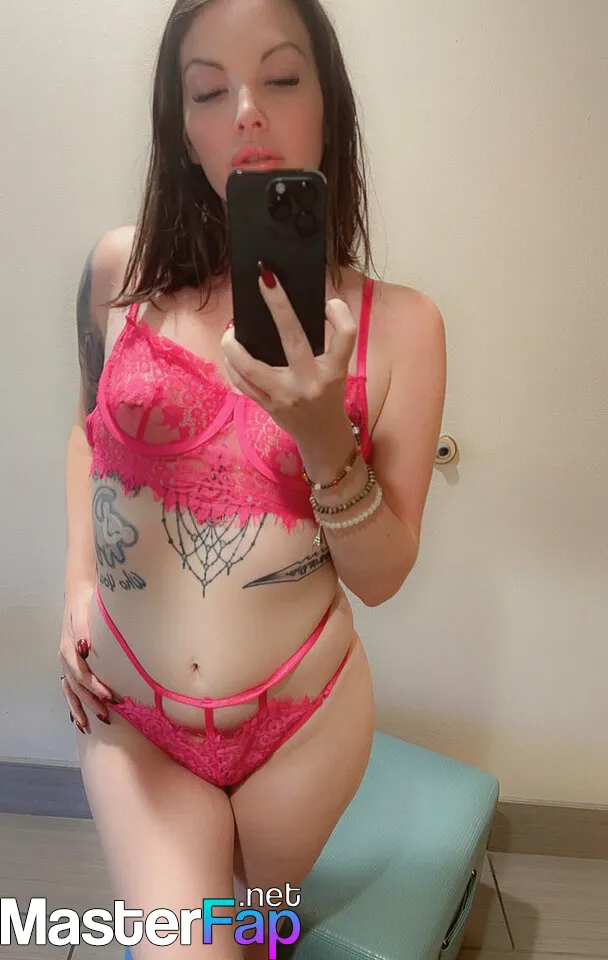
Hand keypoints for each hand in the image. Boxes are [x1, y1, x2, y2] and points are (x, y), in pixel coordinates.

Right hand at [58, 582, 115, 731]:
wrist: (79, 594)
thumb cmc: (85, 603)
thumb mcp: (84, 612)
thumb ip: (84, 630)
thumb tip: (84, 648)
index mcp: (69, 648)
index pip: (82, 674)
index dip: (95, 688)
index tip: (110, 697)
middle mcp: (65, 657)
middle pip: (76, 687)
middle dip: (90, 703)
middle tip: (106, 716)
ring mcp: (66, 662)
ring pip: (70, 690)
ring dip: (79, 708)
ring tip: (87, 725)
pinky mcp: (70, 663)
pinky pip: (69, 687)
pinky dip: (73, 702)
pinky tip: (77, 716)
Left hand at [221, 265, 356, 444]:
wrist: (322, 436)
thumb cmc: (328, 394)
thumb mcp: (337, 369)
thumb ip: (327, 343)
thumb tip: (296, 306)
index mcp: (334, 370)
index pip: (345, 336)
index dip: (340, 314)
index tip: (329, 302)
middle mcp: (310, 383)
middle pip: (293, 339)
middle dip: (278, 305)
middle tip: (265, 279)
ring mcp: (285, 397)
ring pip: (251, 367)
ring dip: (235, 345)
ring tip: (231, 331)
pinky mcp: (268, 406)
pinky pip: (242, 383)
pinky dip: (233, 365)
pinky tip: (231, 353)